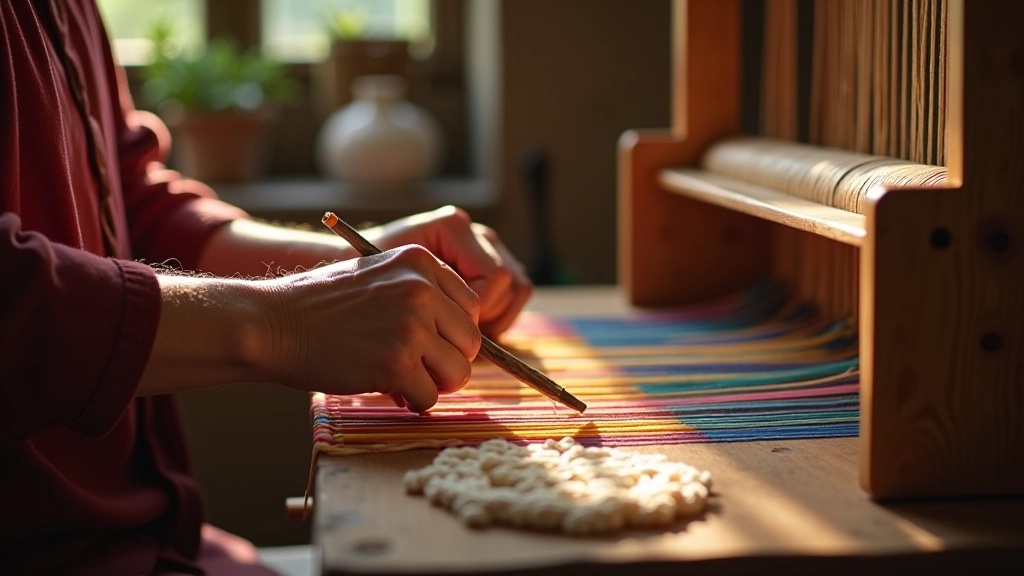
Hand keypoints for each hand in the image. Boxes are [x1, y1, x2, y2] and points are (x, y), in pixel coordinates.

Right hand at [258, 244, 481, 411]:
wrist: (272, 323)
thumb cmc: (320, 306)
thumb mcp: (378, 276)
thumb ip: (420, 295)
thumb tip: (460, 338)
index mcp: (420, 262)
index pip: (470, 307)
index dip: (452, 333)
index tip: (429, 343)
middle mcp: (421, 290)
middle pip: (471, 342)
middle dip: (447, 361)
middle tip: (416, 367)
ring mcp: (411, 327)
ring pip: (459, 373)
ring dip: (434, 384)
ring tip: (402, 378)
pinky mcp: (396, 363)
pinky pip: (429, 397)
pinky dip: (412, 402)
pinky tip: (388, 389)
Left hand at [365, 206, 532, 337]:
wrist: (355, 267)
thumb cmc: (367, 278)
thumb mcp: (393, 286)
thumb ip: (429, 297)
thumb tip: (465, 331)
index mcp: (453, 228)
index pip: (495, 276)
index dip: (479, 310)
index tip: (447, 327)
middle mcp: (475, 232)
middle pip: (513, 283)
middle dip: (488, 317)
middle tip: (453, 333)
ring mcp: (486, 247)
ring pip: (517, 289)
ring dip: (496, 318)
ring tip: (459, 332)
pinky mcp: (488, 264)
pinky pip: (512, 294)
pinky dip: (496, 316)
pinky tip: (464, 327)